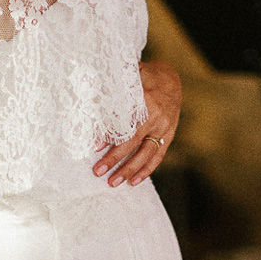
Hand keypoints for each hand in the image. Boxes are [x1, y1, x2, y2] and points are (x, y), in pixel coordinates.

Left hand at [94, 59, 181, 187]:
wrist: (171, 79)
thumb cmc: (143, 77)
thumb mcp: (129, 77)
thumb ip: (113, 89)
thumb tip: (89, 105)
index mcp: (144, 98)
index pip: (124, 121)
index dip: (108, 135)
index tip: (93, 146)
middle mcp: (156, 115)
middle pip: (133, 141)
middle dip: (115, 158)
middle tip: (97, 171)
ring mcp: (164, 127)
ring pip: (146, 153)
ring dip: (129, 170)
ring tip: (113, 182)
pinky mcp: (169, 135)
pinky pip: (158, 156)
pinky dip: (146, 170)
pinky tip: (133, 182)